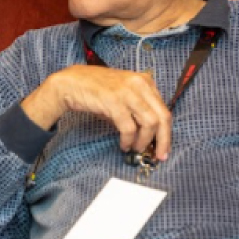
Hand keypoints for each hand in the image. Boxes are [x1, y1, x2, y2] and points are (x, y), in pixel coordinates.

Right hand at [21, 65, 172, 160]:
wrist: (71, 83)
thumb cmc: (98, 92)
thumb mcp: (125, 95)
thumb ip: (139, 110)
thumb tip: (151, 136)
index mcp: (145, 81)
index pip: (165, 110)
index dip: (167, 133)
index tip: (164, 148)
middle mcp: (140, 84)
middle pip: (162, 117)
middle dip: (163, 140)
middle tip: (158, 156)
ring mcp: (127, 91)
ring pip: (149, 123)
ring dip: (144, 141)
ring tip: (135, 149)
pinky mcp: (114, 101)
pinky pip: (129, 127)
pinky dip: (128, 140)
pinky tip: (124, 145)